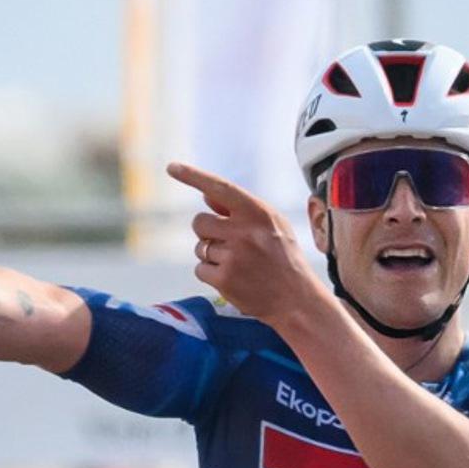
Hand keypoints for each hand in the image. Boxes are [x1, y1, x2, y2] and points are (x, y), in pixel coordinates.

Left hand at [166, 162, 327, 323]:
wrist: (296, 299)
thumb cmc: (284, 258)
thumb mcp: (273, 226)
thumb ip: (240, 210)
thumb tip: (206, 196)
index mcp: (258, 213)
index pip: (220, 188)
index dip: (193, 176)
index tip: (172, 167)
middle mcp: (244, 231)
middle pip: (199, 222)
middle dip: (207, 232)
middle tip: (228, 244)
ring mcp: (233, 256)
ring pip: (199, 248)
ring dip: (212, 255)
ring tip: (238, 265)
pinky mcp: (224, 279)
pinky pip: (200, 269)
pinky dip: (211, 274)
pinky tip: (232, 278)